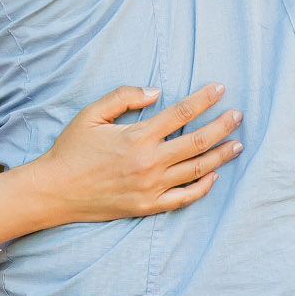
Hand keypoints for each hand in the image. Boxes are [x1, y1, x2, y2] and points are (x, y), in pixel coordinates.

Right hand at [24, 84, 242, 223]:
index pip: (181, 113)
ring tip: (237, 145)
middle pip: (196, 142)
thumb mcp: (92, 113)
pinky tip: (213, 176)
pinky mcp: (147, 207)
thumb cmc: (72, 148)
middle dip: (221, 127)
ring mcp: (150, 188)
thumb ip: (124, 96)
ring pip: (195, 170)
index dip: (204, 99)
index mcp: (137, 137)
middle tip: (239, 116)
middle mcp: (149, 163)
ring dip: (219, 156)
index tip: (221, 88)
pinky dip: (202, 188)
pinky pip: (183, 199)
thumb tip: (157, 91)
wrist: (55, 190)